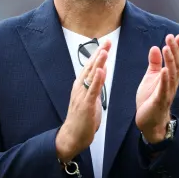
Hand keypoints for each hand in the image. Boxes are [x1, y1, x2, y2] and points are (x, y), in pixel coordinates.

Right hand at [56, 39, 110, 163]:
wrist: (71, 136)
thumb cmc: (81, 119)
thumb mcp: (90, 99)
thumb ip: (95, 86)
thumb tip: (101, 72)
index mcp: (81, 86)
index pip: (91, 67)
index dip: (98, 54)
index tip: (106, 44)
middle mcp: (80, 88)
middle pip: (91, 67)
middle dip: (99, 54)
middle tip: (107, 41)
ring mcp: (81, 96)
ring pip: (91, 76)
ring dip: (98, 63)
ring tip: (104, 51)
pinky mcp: (85, 105)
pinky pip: (92, 90)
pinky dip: (97, 80)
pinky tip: (102, 71)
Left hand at [135, 34, 178, 142]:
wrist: (148, 121)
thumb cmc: (150, 99)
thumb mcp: (151, 77)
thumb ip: (154, 63)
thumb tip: (155, 47)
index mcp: (170, 77)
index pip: (178, 60)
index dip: (178, 48)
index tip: (176, 36)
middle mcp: (172, 83)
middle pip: (177, 64)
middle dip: (175, 50)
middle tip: (171, 37)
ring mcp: (167, 92)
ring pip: (172, 74)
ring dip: (170, 60)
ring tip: (167, 48)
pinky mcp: (160, 101)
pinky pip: (164, 89)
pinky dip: (165, 79)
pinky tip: (164, 70)